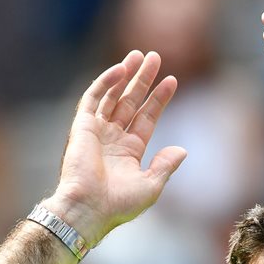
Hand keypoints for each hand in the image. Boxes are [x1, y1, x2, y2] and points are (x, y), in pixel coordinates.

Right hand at [50, 51, 186, 243]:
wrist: (88, 209)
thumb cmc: (119, 204)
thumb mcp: (151, 186)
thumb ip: (166, 165)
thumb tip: (182, 150)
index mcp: (129, 152)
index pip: (147, 117)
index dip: (159, 99)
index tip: (172, 80)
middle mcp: (113, 138)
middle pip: (131, 101)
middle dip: (143, 79)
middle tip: (155, 56)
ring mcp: (97, 131)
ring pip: (112, 95)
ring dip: (125, 75)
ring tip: (139, 55)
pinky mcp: (82, 127)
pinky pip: (93, 98)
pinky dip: (105, 82)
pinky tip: (121, 69)